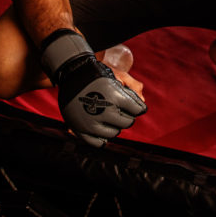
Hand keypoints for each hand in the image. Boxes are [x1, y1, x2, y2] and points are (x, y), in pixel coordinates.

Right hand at [40, 30, 146, 146]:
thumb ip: (134, 88)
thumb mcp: (118, 74)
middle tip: (119, 108)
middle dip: (127, 115)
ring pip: (114, 133)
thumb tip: (143, 104)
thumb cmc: (98, 74)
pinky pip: (98, 142)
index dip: (137, 106)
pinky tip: (101, 127)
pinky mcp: (80, 130)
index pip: (138, 110)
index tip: (133, 104)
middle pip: (127, 122)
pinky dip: (102, 137)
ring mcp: (91, 123)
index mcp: (116, 98)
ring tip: (108, 115)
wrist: (72, 73)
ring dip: (115, 125)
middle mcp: (105, 112)